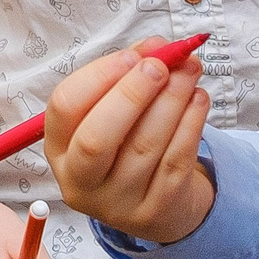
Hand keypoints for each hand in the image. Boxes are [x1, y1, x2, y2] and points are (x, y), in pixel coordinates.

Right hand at [45, 41, 213, 245]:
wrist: (158, 205)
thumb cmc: (129, 142)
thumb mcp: (115, 109)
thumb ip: (130, 71)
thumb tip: (157, 46)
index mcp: (60, 149)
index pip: (64, 108)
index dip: (98, 76)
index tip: (132, 56)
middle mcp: (80, 181)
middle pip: (97, 138)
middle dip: (131, 94)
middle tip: (160, 66)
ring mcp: (117, 203)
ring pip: (143, 147)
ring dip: (171, 100)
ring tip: (189, 72)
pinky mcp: (155, 212)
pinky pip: (175, 162)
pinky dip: (191, 124)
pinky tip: (198, 99)